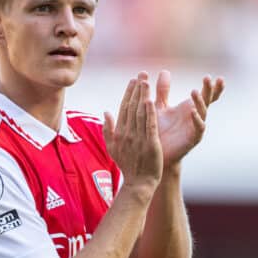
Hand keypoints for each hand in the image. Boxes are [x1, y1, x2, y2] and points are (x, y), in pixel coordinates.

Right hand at [103, 72, 162, 187]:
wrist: (138, 183)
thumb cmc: (128, 165)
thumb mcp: (112, 147)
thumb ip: (108, 129)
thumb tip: (106, 112)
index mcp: (120, 133)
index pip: (124, 108)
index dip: (128, 93)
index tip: (133, 80)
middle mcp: (127, 133)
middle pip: (132, 107)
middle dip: (137, 89)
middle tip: (141, 74)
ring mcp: (139, 138)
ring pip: (140, 113)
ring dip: (143, 96)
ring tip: (147, 82)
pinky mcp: (150, 144)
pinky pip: (150, 125)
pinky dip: (150, 113)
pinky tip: (151, 101)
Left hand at [154, 70, 223, 167]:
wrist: (155, 151)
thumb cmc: (159, 128)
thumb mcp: (160, 106)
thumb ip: (163, 90)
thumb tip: (165, 71)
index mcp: (189, 107)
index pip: (204, 95)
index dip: (211, 86)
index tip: (213, 75)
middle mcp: (195, 116)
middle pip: (207, 100)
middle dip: (209, 89)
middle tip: (208, 78)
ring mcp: (195, 127)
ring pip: (202, 112)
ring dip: (199, 101)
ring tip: (194, 91)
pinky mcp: (192, 138)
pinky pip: (198, 128)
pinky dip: (196, 120)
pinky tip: (192, 112)